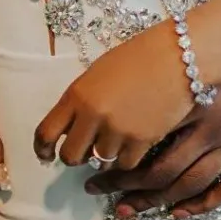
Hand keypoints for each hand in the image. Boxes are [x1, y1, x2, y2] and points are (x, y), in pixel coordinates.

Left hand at [34, 22, 194, 171]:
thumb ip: (83, 100)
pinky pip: (125, 164)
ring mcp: (117, 130)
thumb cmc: (140, 57)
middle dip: (75, 155)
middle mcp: (93, 115)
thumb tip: (73, 126)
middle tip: (86, 147)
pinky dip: (127, 158)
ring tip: (117, 137)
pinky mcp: (141, 142)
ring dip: (104, 155)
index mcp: (78, 93)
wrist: (178, 56)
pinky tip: (134, 141)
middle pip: (70, 156)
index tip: (46, 154)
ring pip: (99, 163)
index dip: (42, 148)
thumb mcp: (100, 72)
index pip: (45, 132)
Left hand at [85, 61, 220, 219]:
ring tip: (129, 208)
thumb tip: (123, 92)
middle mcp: (212, 126)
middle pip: (163, 169)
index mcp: (191, 98)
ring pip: (190, 183)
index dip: (117, 159)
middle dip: (127, 185)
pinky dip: (204, 203)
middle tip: (100, 191)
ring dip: (156, 200)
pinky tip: (181, 210)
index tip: (94, 167)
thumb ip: (164, 75)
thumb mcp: (194, 52)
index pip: (145, 140)